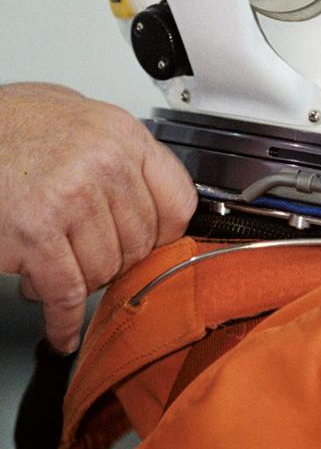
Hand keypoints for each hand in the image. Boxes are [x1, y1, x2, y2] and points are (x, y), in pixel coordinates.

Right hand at [0, 82, 196, 351]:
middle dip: (112, 261)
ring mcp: (72, 198)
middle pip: (139, 244)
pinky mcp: (36, 233)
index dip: (164, 236)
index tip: (152, 248)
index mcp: (122, 135)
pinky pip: (66, 293)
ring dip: (78, 281)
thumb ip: (118, 156)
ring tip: (55, 265)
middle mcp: (104, 164)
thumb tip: (146, 197)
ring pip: (103, 272)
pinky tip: (61, 328)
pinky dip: (62, 320)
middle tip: (86, 256)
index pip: (177, 202)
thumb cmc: (12, 126)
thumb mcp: (82, 120)